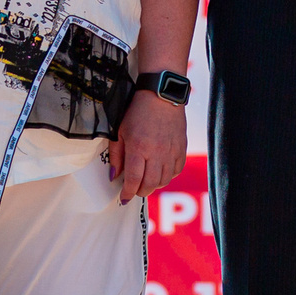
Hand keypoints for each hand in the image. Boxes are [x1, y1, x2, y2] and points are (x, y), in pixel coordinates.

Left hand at [110, 91, 186, 206]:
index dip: (127, 193)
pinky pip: (176, 171)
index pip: (133, 180)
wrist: (162, 96)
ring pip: (164, 180)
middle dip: (140, 192)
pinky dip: (167, 176)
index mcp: (138, 148)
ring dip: (153, 185)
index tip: (123, 198)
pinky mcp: (181, 149)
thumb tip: (114, 176)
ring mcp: (171, 152)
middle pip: (150, 185)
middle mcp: (156, 153)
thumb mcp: (120, 131)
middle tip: (134, 190)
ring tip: (146, 180)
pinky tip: (160, 171)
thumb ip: (116, 156)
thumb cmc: (138, 111)